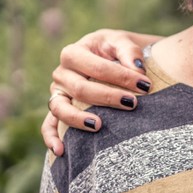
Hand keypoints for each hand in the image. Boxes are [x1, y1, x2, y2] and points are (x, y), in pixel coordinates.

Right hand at [43, 28, 161, 154]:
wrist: (108, 54)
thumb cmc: (115, 49)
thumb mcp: (122, 42)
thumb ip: (129, 52)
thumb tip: (138, 70)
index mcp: (74, 52)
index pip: (96, 67)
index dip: (121, 76)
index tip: (144, 86)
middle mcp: (61, 73)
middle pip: (80, 88)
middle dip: (107, 97)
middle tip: (132, 104)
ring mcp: (57, 92)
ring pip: (60, 108)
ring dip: (77, 119)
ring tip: (99, 126)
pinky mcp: (58, 108)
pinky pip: (48, 125)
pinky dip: (51, 138)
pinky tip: (62, 150)